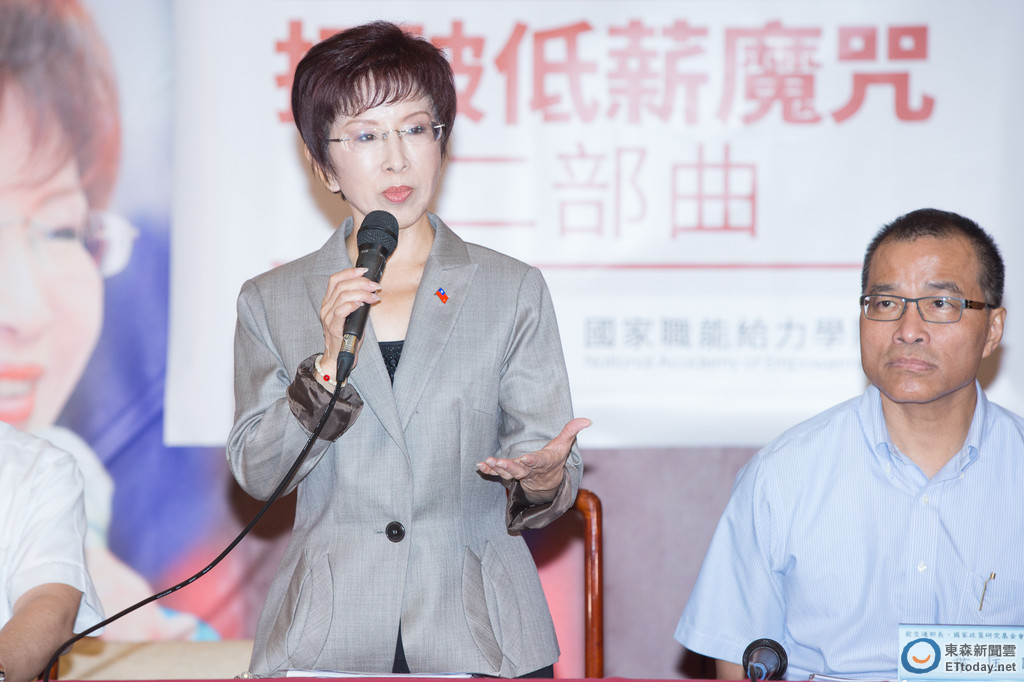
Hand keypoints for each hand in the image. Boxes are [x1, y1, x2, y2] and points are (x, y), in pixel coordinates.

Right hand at [320, 267, 381, 369]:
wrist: (338, 358)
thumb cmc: (347, 336)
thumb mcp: (352, 315)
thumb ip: (357, 301)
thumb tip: (372, 290)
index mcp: (329, 302)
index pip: (335, 279)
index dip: (349, 272)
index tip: (364, 270)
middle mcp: (326, 307)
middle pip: (341, 285)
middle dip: (361, 282)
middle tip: (375, 286)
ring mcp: (328, 317)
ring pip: (342, 296)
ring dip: (361, 293)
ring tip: (374, 296)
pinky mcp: (333, 328)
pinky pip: (341, 311)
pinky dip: (352, 304)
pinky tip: (362, 304)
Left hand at [476, 417, 590, 502]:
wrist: (547, 480)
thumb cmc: (554, 458)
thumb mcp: (564, 444)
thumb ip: (572, 430)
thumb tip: (588, 420)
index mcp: (544, 462)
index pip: (539, 461)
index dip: (533, 461)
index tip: (526, 459)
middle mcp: (531, 470)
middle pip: (519, 470)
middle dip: (509, 467)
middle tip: (499, 462)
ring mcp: (519, 474)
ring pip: (507, 474)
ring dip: (496, 469)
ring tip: (487, 461)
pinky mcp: (510, 474)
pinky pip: (498, 475)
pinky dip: (488, 471)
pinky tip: (479, 465)